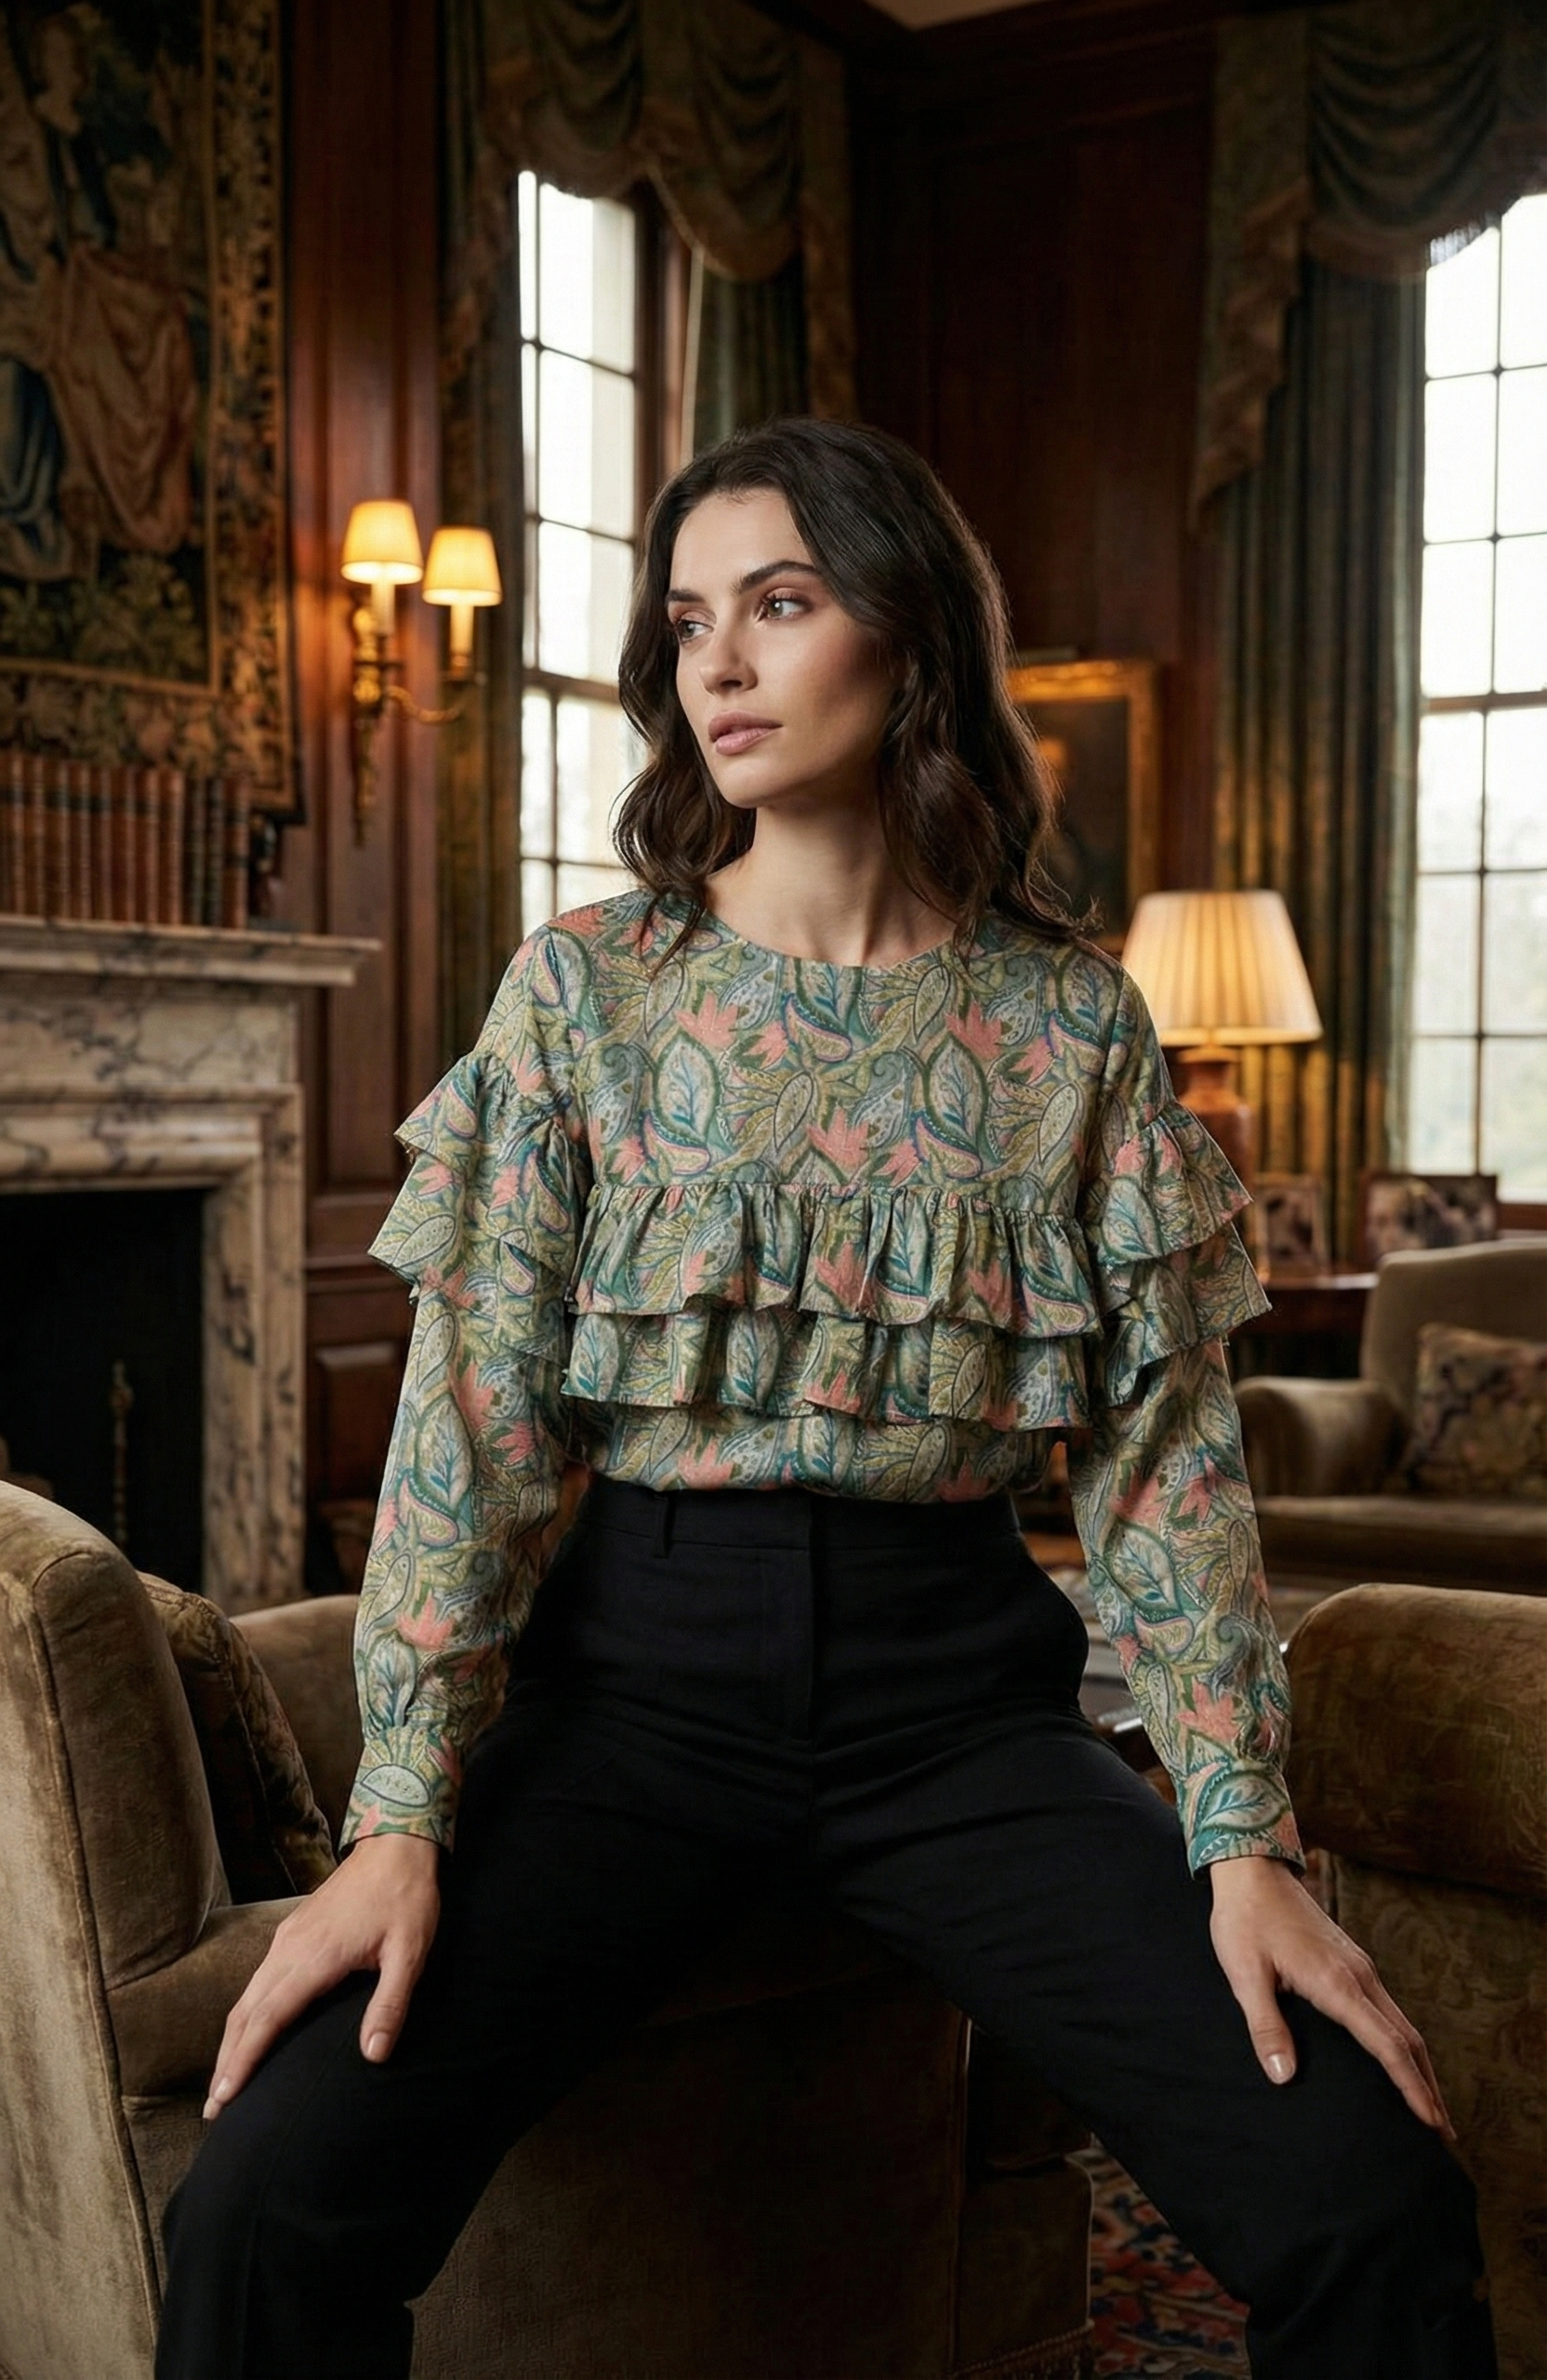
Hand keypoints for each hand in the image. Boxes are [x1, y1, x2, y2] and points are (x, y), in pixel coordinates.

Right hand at [203, 1832, 441, 2119]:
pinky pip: (258, 1980)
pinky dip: (246, 2013)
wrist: (395, 1844)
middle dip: (227, 2061)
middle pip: (245, 2013)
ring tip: (224, 2081)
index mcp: (314, 1957)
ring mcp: (286, 1938)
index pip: (267, 2019)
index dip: (243, 2061)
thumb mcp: (410, 1953)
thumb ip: (390, 2004)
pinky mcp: (292, 1932)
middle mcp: (289, 1948)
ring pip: (247, 1996)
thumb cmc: (406, 1899)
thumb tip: (373, 2056)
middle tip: (214, 2108)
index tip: (224, 2097)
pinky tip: (248, 2031)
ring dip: (232, 2040)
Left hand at [1207, 1853, 1454, 2138]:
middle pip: (1408, 2038)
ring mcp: (1360, 1967)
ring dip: (1419, 2065)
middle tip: (1443, 2133)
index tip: (1431, 2122)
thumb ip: (1265, 2025)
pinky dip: (1403, 2042)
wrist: (1252, 1869)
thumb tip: (1284, 2078)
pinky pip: (1388, 2009)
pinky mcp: (1352, 1962)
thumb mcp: (1244, 1973)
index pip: (1387, 2044)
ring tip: (1430, 2107)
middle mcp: (1359, 1975)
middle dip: (1428, 2086)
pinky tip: (1398, 2059)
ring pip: (1402, 2023)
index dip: (1411, 2086)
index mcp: (1337, 1982)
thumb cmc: (1244, 1920)